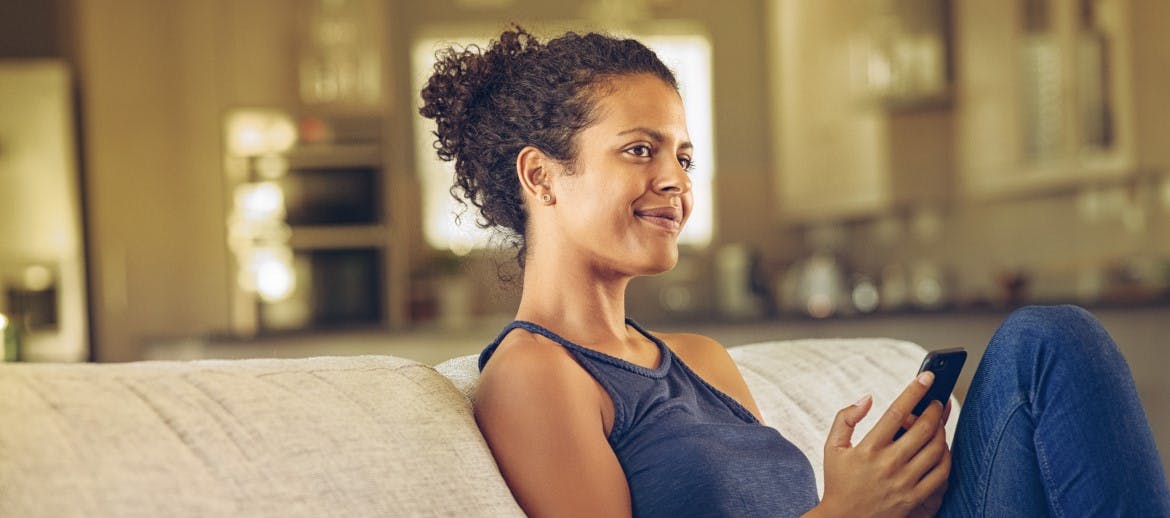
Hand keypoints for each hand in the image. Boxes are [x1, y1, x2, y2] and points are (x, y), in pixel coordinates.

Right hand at [811, 372, 952, 516]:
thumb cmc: (838, 481)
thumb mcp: (832, 447)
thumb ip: (845, 418)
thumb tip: (867, 398)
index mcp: (868, 448)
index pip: (897, 412)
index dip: (915, 391)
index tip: (927, 376)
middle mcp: (888, 464)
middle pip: (924, 428)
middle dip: (935, 409)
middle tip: (936, 401)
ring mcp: (904, 482)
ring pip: (936, 449)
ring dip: (942, 431)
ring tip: (938, 423)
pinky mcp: (915, 497)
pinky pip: (941, 472)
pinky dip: (946, 456)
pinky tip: (941, 448)